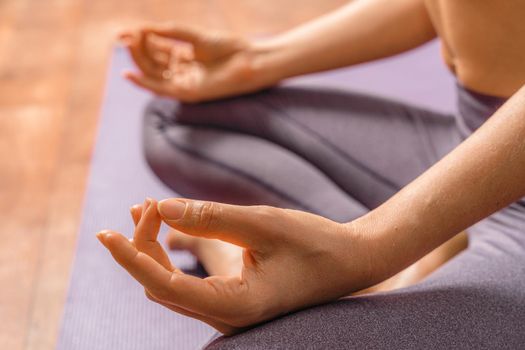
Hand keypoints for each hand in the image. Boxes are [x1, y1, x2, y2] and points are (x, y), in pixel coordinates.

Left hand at [96, 198, 372, 334]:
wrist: (352, 263)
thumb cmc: (316, 244)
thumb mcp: (263, 224)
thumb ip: (210, 216)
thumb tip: (162, 208)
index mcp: (235, 305)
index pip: (164, 286)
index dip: (132, 258)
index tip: (105, 233)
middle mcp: (227, 317)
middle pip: (162, 285)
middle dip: (144, 246)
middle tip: (148, 204)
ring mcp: (229, 313)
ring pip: (172, 286)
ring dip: (156, 251)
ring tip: (150, 211)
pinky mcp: (233, 301)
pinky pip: (188, 284)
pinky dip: (173, 256)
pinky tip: (170, 226)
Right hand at [118, 24, 270, 101]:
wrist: (248, 61)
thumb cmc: (227, 48)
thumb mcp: (194, 36)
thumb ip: (170, 32)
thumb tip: (143, 28)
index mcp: (184, 56)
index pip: (155, 49)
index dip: (140, 40)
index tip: (126, 31)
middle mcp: (181, 70)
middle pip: (151, 62)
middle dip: (137, 50)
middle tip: (127, 38)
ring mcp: (184, 82)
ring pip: (153, 74)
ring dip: (138, 61)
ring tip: (129, 45)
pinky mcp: (187, 93)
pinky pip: (160, 90)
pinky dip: (143, 83)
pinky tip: (129, 74)